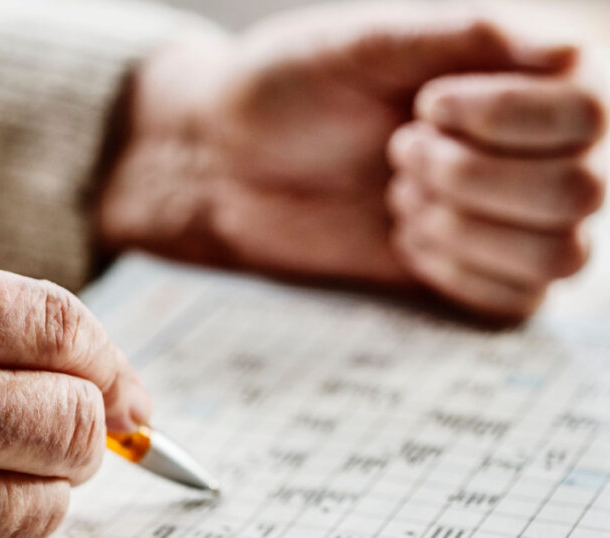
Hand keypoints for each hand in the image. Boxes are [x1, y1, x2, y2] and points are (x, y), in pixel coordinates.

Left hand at [98, 2, 604, 318]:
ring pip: (561, 254)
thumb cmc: (289, 87)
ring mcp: (507, 219)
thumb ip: (463, 37)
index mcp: (518, 76)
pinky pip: (518, 302)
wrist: (226, 162)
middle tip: (396, 151)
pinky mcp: (473, 276)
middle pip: (581, 191)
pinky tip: (401, 237)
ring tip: (397, 194)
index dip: (505, 117)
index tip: (421, 104)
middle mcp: (531, 149)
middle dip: (470, 177)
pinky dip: (455, 271)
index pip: (588, 112)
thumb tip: (572, 49)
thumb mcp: (364, 43)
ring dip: (463, 227)